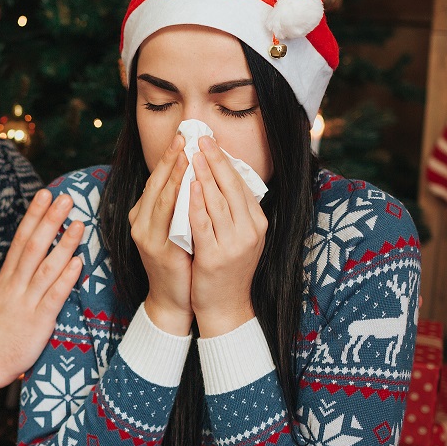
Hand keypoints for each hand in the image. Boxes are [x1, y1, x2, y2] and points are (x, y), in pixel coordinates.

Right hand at [0, 189, 83, 409]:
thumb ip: (15, 282)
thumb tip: (31, 265)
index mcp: (6, 279)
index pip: (20, 240)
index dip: (33, 216)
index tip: (44, 195)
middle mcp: (15, 285)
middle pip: (33, 246)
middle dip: (50, 220)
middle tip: (65, 197)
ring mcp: (26, 302)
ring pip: (46, 267)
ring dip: (63, 244)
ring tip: (78, 224)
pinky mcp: (38, 321)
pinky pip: (53, 296)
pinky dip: (66, 278)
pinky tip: (77, 262)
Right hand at [128, 135, 192, 335]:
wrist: (174, 298)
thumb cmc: (181, 260)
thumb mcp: (177, 227)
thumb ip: (181, 204)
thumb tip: (199, 174)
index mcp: (144, 214)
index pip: (156, 179)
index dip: (168, 157)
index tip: (182, 135)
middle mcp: (140, 222)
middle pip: (155, 183)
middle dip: (169, 158)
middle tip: (182, 135)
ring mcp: (146, 236)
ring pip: (160, 198)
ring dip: (173, 174)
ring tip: (185, 154)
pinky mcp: (158, 250)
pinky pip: (168, 220)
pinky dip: (178, 201)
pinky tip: (189, 187)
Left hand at [187, 136, 266, 336]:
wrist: (225, 307)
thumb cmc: (228, 268)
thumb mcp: (239, 236)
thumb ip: (234, 210)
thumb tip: (225, 177)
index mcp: (257, 223)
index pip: (241, 184)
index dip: (226, 161)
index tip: (211, 141)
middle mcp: (250, 231)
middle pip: (232, 187)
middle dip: (215, 160)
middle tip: (201, 138)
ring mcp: (234, 244)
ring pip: (218, 202)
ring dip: (204, 175)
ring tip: (192, 154)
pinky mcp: (215, 257)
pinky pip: (204, 224)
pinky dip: (197, 203)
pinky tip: (189, 186)